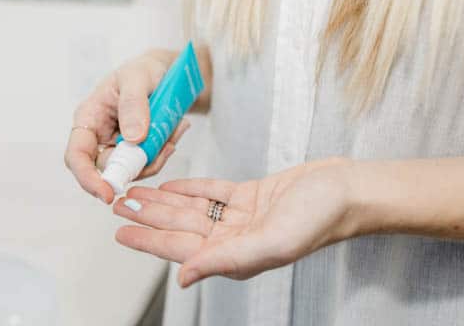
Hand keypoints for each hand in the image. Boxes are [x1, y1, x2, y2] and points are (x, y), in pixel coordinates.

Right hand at [65, 49, 190, 203]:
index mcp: (89, 117)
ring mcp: (118, 145)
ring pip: (133, 169)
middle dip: (139, 163)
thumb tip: (132, 139)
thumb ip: (133, 105)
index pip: (77, 156)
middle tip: (166, 144)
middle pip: (110, 169)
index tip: (108, 193)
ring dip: (157, 155)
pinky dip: (164, 151)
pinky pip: (149, 163)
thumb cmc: (143, 70)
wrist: (164, 72)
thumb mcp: (138, 77)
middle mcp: (99, 136)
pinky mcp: (136, 150)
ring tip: (175, 126)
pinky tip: (175, 129)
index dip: (88, 178)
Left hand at [113, 157, 359, 286]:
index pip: (180, 248)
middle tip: (119, 205)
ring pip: (191, 208)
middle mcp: (234, 238)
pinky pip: (212, 192)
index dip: (147, 239)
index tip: (120, 231)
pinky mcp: (250, 195)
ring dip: (163, 201)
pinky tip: (171, 186)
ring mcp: (241, 216)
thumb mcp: (271, 242)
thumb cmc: (318, 218)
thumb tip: (184, 278)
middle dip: (147, 217)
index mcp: (235, 255)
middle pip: (179, 227)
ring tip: (137, 192)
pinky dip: (190, 188)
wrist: (346, 189)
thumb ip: (225, 261)